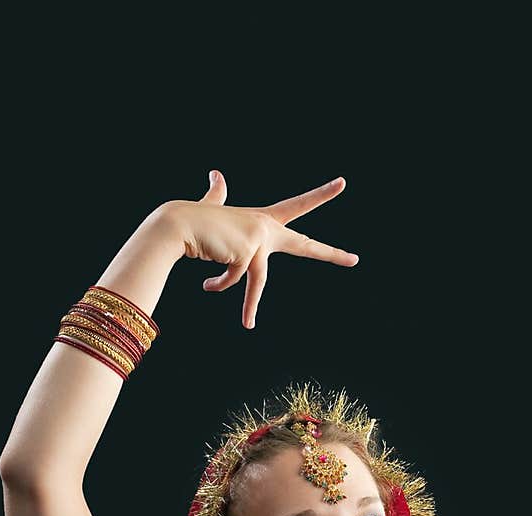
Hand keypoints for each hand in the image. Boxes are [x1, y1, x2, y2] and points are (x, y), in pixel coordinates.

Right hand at [172, 169, 358, 328]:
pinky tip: (207, 283)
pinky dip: (220, 285)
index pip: (297, 207)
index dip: (319, 195)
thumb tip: (216, 173)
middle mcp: (266, 227)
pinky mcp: (247, 253)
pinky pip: (236, 281)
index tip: (342, 183)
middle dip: (330, 254)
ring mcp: (258, 239)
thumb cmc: (195, 220)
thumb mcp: (213, 208)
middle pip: (304, 245)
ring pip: (257, 280)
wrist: (177, 225)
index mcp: (263, 218)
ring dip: (250, 308)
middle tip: (355, 260)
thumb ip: (218, 193)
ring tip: (248, 326)